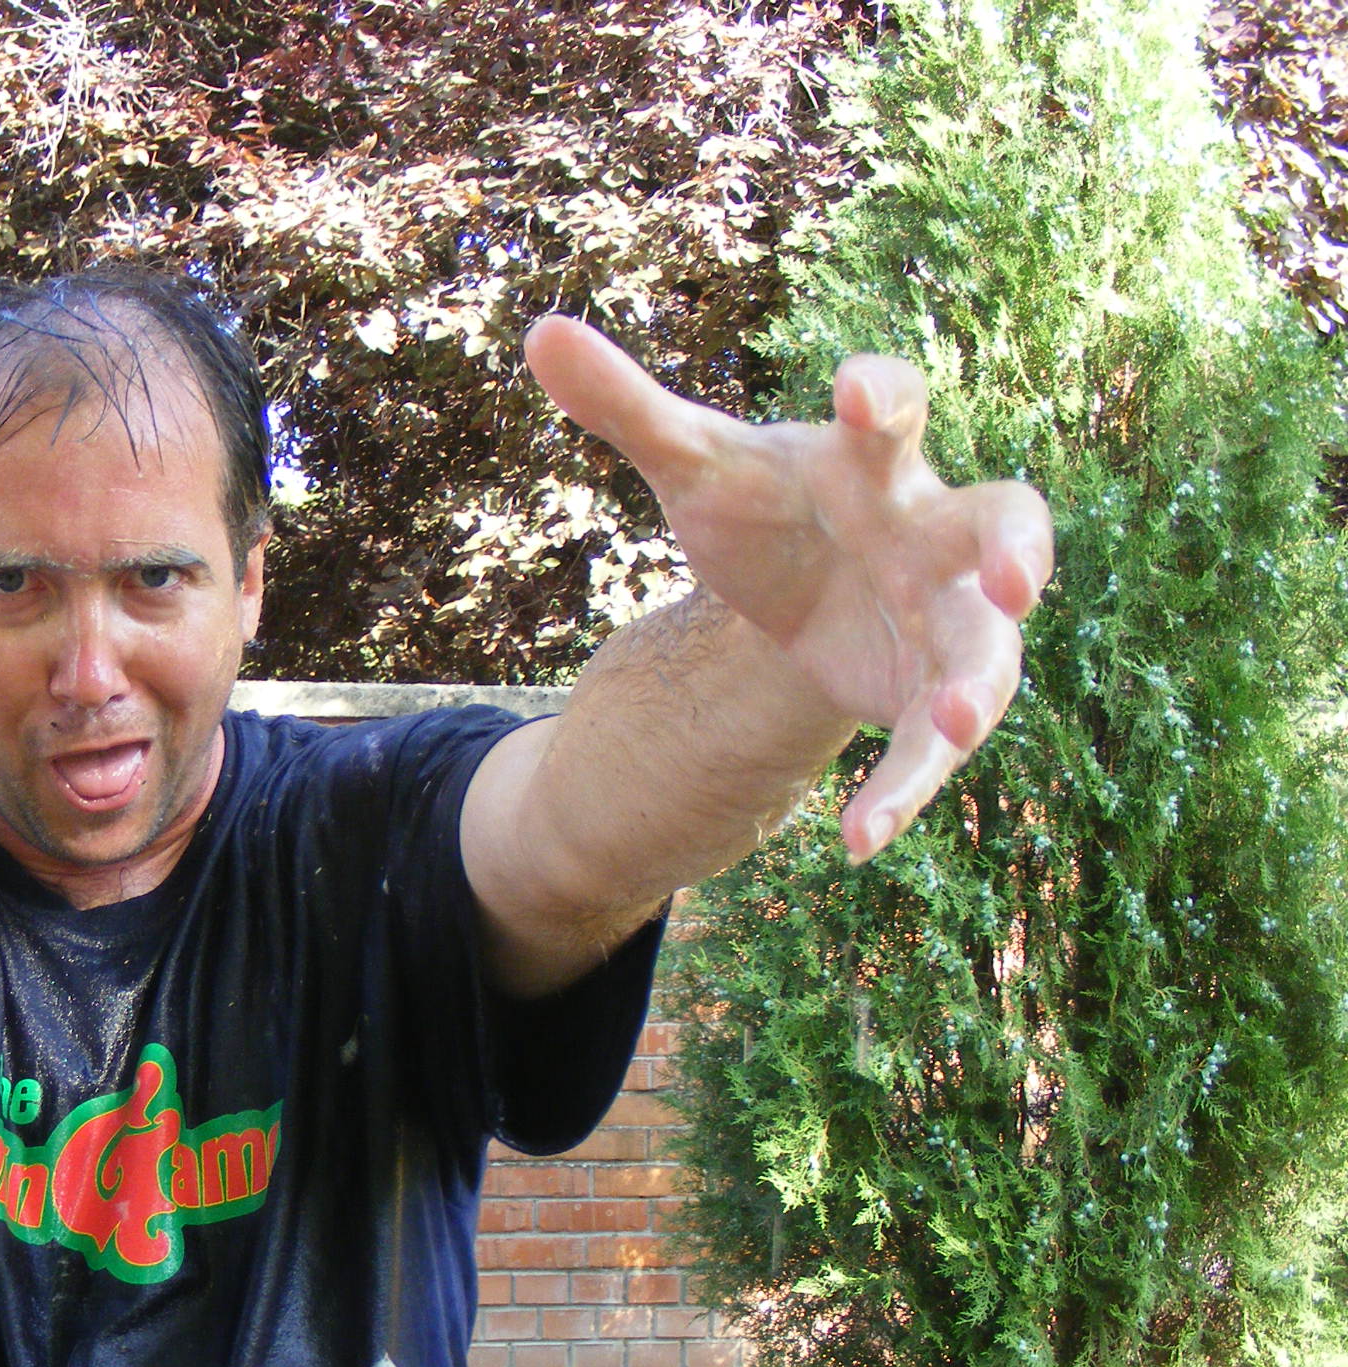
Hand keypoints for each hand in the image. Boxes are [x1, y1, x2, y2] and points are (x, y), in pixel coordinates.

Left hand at [524, 316, 1051, 861]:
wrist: (799, 587)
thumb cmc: (766, 506)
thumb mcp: (692, 465)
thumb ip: (628, 405)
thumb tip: (540, 332)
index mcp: (873, 457)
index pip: (897, 410)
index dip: (885, 398)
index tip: (862, 393)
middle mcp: (933, 531)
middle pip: (1004, 525)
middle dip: (1016, 549)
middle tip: (1015, 575)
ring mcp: (947, 616)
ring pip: (986, 652)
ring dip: (977, 690)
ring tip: (954, 729)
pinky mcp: (931, 693)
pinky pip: (932, 748)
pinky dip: (904, 794)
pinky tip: (857, 843)